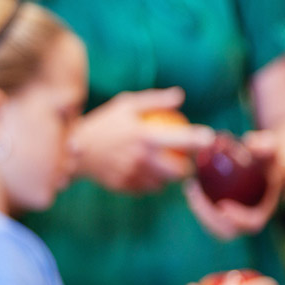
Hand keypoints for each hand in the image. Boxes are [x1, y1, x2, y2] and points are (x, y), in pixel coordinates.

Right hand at [71, 88, 212, 191]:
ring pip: (164, 182)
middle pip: (178, 170)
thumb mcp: (125, 104)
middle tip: (185, 160)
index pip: (181, 139)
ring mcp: (133, 174)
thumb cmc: (103, 122)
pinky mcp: (125, 186)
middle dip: (186, 168)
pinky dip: (151, 183)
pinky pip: (147, 188)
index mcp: (144, 135)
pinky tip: (150, 176)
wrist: (73, 148)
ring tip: (168, 169)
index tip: (211, 139)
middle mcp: (141, 157)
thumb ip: (155, 100)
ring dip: (169, 177)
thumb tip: (181, 96)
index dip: (199, 140)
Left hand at [185, 131, 282, 239]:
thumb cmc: (267, 158)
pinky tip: (191, 184)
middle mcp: (246, 221)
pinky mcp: (219, 213)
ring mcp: (232, 219)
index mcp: (262, 212)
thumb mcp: (270, 149)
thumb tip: (251, 144)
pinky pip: (207, 214)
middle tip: (197, 195)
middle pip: (227, 231)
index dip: (238, 219)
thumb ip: (266, 147)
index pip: (252, 224)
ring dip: (199, 209)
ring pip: (213, 224)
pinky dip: (197, 202)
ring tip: (191, 187)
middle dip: (209, 217)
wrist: (265, 167)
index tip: (223, 205)